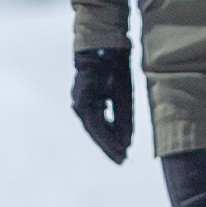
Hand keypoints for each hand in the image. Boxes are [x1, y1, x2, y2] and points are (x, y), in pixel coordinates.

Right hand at [70, 46, 134, 164]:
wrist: (102, 45)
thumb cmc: (113, 66)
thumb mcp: (123, 92)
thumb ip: (123, 118)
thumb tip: (126, 143)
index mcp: (85, 101)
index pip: (98, 129)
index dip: (110, 145)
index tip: (123, 157)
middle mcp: (79, 104)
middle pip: (95, 131)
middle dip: (108, 146)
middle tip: (122, 161)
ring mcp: (80, 102)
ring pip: (94, 127)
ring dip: (106, 139)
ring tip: (120, 152)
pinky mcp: (85, 99)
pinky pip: (95, 118)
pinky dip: (105, 128)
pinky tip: (115, 136)